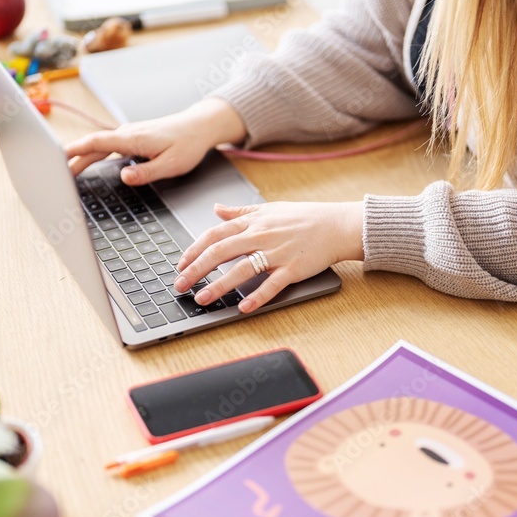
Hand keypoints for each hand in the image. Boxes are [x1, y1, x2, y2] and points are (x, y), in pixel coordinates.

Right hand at [65, 98, 246, 184]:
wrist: (199, 126)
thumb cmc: (188, 145)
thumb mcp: (172, 164)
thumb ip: (147, 172)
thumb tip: (124, 177)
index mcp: (133, 139)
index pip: (97, 143)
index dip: (76, 150)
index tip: (57, 157)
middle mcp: (127, 133)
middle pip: (93, 146)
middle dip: (72, 158)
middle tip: (55, 172)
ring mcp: (129, 134)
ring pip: (99, 145)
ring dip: (82, 156)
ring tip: (66, 170)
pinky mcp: (133, 137)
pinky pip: (108, 145)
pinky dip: (94, 153)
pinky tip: (89, 162)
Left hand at [175, 201, 364, 312]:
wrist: (336, 225)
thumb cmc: (304, 218)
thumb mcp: (269, 208)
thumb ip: (240, 211)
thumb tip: (217, 209)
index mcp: (253, 222)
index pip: (214, 235)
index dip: (194, 250)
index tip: (181, 264)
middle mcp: (261, 236)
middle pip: (220, 252)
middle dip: (196, 269)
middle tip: (180, 285)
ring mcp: (276, 253)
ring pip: (241, 269)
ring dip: (218, 286)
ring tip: (202, 298)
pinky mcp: (293, 268)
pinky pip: (271, 284)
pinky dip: (257, 297)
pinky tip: (243, 307)